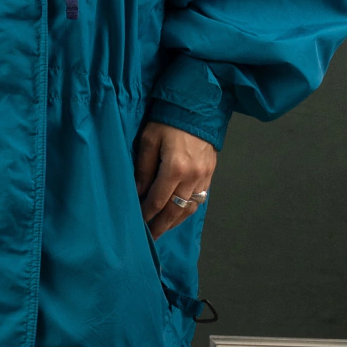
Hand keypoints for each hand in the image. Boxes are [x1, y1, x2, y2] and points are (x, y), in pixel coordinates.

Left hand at [135, 122, 216, 239]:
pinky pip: (199, 200)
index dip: (146, 214)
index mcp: (175, 168)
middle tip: (149, 239)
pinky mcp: (210, 174)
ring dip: (174, 222)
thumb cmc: (167, 121)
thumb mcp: (149, 140)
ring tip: (162, 230)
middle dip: (160, 226)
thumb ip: (143, 168)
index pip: (157, 200)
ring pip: (189, 208)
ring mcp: (204, 177)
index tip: (136, 224)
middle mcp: (192, 177)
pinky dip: (187, 211)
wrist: (197, 107)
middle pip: (174, 210)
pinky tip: (177, 215)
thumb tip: (138, 193)